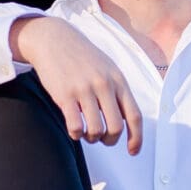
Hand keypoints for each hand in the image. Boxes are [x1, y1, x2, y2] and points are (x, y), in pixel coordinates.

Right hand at [9, 17, 142, 151]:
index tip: (132, 151)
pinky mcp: (65, 95)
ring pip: (96, 131)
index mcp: (118, 80)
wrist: (54, 38)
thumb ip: (117, 91)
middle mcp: (103, 84)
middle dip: (110, 140)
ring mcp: (84, 89)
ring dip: (92, 138)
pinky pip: (75, 127)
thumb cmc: (82, 56)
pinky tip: (73, 128)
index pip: (134, 116)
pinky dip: (76, 134)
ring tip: (86, 132)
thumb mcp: (107, 68)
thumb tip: (127, 120)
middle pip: (116, 128)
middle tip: (102, 139)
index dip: (136, 138)